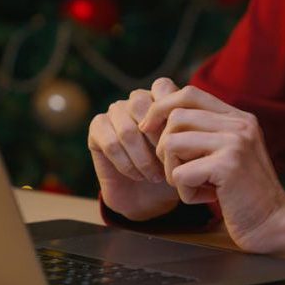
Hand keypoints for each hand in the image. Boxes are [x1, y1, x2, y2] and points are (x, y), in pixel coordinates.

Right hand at [88, 78, 180, 220]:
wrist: (149, 198)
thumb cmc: (172, 169)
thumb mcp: (187, 150)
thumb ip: (186, 131)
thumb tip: (186, 124)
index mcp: (158, 97)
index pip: (162, 86)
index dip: (170, 112)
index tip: (181, 140)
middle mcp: (134, 101)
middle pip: (141, 106)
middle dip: (157, 139)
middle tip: (168, 163)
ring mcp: (113, 113)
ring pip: (127, 130)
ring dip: (143, 158)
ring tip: (155, 175)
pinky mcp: (96, 129)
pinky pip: (112, 144)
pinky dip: (128, 165)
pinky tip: (138, 176)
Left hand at [140, 83, 284, 255]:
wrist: (274, 225)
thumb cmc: (241, 192)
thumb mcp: (225, 152)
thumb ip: (202, 130)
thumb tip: (157, 108)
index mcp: (238, 117)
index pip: (188, 93)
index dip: (161, 108)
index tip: (147, 129)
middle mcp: (239, 123)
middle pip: (176, 116)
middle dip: (163, 146)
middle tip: (177, 171)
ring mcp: (235, 142)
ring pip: (172, 143)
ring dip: (172, 171)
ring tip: (193, 185)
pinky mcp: (229, 165)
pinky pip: (180, 173)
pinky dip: (185, 192)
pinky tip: (205, 198)